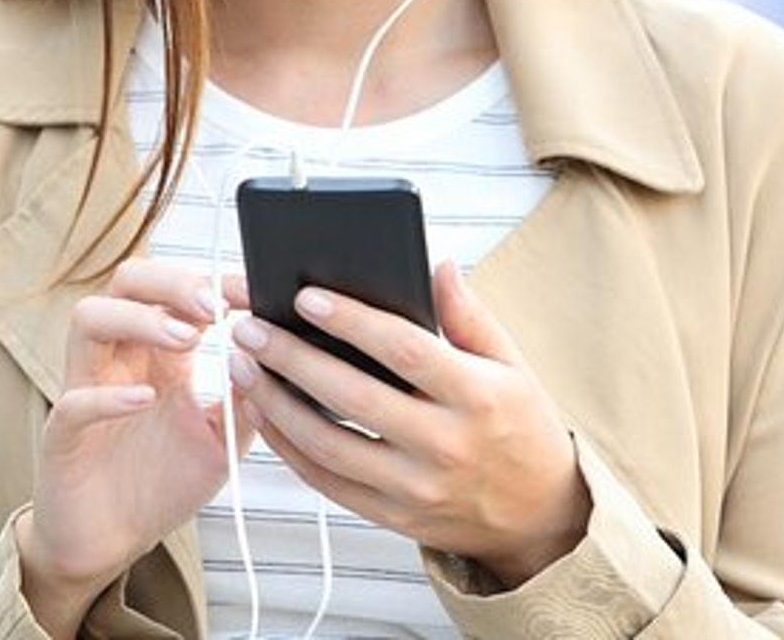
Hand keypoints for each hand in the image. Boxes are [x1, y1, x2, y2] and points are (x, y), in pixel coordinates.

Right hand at [28, 258, 257, 596]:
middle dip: (170, 282)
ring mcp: (87, 390)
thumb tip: (273, 360)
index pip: (174, 291)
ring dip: (139, 319)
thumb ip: (247, 402)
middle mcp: (119, 359)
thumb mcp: (222, 441)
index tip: (247, 291)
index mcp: (158, 355)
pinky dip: (108, 395)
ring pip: (88, 319)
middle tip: (213, 305)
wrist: (114, 542)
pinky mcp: (63, 435)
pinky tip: (144, 399)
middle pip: (127, 284)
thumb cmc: (162, 484)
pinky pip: (74, 401)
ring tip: (185, 339)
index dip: (209, 281)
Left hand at [228, 259, 590, 588]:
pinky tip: (263, 413)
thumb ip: (470, 315)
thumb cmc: (521, 427)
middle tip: (251, 327)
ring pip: (327, 444)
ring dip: (276, 402)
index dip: (351, 321)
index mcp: (476, 396)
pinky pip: (327, 481)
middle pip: (352, 396)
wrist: (539, 517)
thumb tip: (440, 265)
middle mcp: (444, 444)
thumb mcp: (512, 365)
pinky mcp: (393, 517)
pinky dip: (287, 447)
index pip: (403, 350)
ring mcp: (415, 487)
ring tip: (243, 366)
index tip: (305, 296)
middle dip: (292, 358)